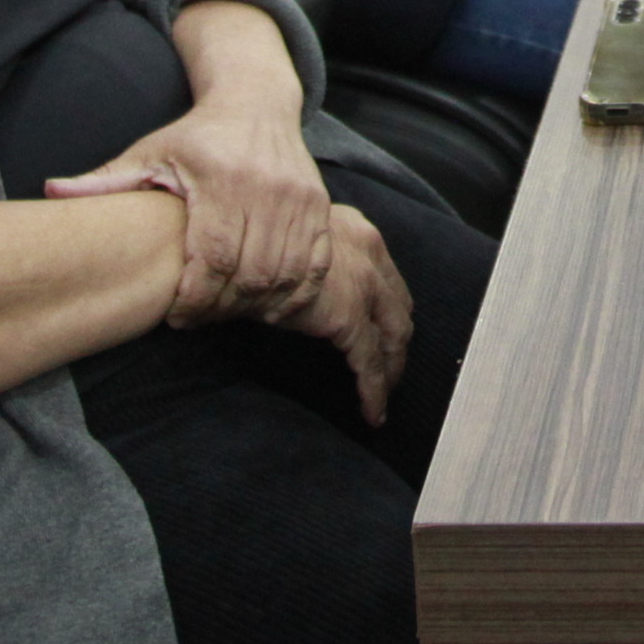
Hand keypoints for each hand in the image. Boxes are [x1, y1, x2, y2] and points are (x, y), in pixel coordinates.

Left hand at [47, 93, 334, 327]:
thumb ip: (103, 181)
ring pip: (286, 276)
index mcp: (222, 177)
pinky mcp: (320, 206)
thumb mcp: (147, 152)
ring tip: (227, 311)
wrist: (257, 102)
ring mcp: (300, 198)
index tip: (177, 315)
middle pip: (252, 273)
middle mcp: (267, 188)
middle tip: (199, 317)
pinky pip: (314, 267)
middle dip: (223, 308)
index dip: (197, 298)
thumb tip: (49, 192)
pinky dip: (293, 294)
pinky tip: (265, 302)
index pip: (215, 256)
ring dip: (257, 305)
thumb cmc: (195, 137)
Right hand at [273, 205, 414, 425]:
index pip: (382, 272)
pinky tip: (373, 413)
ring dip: (392, 366)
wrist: (247, 244)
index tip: (379, 321)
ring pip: (394, 335)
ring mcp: (364, 287)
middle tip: (389, 363)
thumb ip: (304, 254)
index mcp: (354, 230)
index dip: (384, 302)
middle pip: (397, 304)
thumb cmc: (252, 239)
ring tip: (385, 392)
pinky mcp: (351, 320)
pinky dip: (374, 391)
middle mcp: (369, 254)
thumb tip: (291, 277)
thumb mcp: (288, 236)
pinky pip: (369, 364)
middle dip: (395, 336)